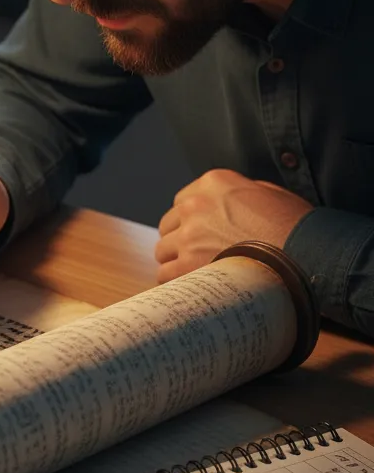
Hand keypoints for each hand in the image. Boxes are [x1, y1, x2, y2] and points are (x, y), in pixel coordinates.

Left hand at [155, 169, 312, 282]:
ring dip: (176, 263)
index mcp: (213, 183)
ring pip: (163, 251)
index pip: (182, 202)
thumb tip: (229, 203)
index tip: (199, 234)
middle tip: (198, 256)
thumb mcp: (271, 194)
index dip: (189, 221)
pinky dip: (176, 283)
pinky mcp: (188, 265)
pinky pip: (166, 275)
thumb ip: (241, 193)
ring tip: (198, 275)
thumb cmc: (297, 226)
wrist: (307, 255)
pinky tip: (193, 289)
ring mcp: (189, 236)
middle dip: (180, 241)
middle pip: (169, 226)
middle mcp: (195, 205)